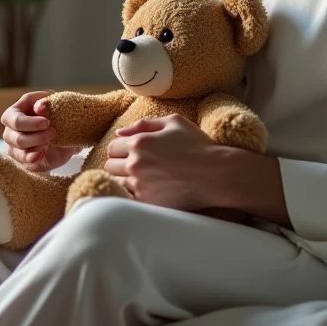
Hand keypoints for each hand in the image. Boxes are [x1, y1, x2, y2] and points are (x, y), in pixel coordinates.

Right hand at [1, 91, 79, 171]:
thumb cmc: (54, 112)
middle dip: (37, 137)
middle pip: (17, 139)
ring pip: (20, 152)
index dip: (30, 123)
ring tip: (50, 141)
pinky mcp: (22, 159)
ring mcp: (14, 146)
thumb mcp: (54, 104)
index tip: (47, 123)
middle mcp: (10, 130)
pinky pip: (25, 162)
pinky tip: (42, 154)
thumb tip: (41, 105)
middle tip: (52, 133)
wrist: (65, 131)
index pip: (15, 121)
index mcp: (14, 112)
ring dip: (37, 147)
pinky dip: (34, 158)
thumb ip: (47, 103)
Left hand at [106, 114, 291, 226]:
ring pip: (115, 182)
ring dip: (123, 179)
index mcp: (139, 143)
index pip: (113, 147)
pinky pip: (127, 198)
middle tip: (136, 165)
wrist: (216, 174)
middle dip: (120, 163)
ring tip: (140, 178)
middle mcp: (135, 164)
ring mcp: (140, 185)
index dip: (121, 148)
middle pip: (110, 165)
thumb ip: (144, 124)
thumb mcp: (174, 123)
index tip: (131, 152)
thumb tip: (120, 133)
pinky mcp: (148, 202)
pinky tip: (143, 190)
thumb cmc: (198, 145)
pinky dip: (131, 194)